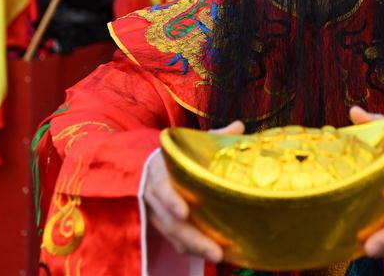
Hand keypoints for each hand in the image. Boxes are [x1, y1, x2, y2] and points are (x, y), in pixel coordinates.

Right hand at [142, 120, 244, 261]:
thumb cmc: (175, 157)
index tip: (184, 211)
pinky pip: (175, 243)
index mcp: (158, 172)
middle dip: (193, 238)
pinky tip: (211, 255)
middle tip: (216, 252)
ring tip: (219, 256)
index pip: (161, 188)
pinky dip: (192, 251)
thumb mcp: (188, 145)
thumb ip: (212, 137)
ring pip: (173, 236)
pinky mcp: (162, 227)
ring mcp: (156, 215)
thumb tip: (239, 127)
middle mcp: (153, 197)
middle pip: (170, 222)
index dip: (171, 201)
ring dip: (196, 248)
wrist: (145, 168)